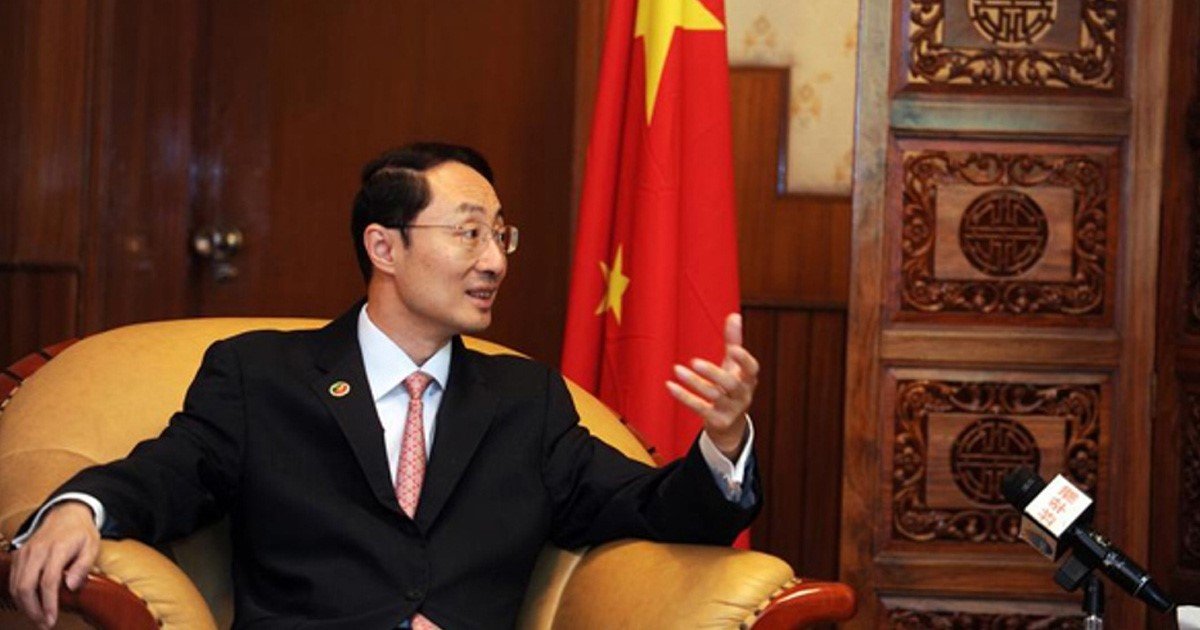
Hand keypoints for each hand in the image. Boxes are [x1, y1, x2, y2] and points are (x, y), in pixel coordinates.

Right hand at [9, 501, 99, 628]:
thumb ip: (83, 566)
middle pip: (26, 586)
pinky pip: (13, 579)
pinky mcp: (19, 555)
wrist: (66, 514)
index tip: (51, 619)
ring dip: (25, 606)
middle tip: (44, 623)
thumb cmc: (81, 533)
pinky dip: (19, 595)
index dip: (48, 604)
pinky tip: (30, 604)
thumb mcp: (92, 546)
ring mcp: (25, 553)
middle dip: (33, 609)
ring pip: (16, 585)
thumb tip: (71, 586)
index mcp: (57, 549)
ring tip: (38, 618)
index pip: (48, 581)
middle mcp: (37, 551)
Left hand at [665, 313, 759, 458]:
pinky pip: (699, 408)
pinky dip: (684, 396)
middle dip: (713, 373)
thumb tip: (734, 315)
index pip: (751, 368)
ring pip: (713, 395)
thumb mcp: (734, 366)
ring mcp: (731, 409)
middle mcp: (743, 395)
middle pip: (730, 384)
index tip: (732, 349)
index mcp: (748, 379)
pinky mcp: (717, 420)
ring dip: (694, 382)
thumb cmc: (731, 387)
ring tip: (676, 369)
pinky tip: (670, 385)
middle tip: (694, 361)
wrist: (730, 424)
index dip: (743, 359)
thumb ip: (734, 341)